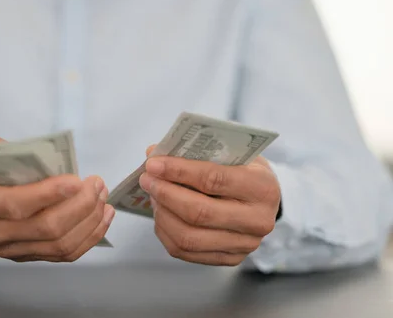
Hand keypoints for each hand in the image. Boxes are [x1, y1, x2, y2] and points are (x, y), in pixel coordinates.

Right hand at [0, 136, 114, 261]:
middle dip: (80, 205)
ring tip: (102, 197)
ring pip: (59, 245)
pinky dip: (88, 237)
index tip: (76, 180)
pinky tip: (101, 217)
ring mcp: (8, 250)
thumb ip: (14, 152)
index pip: (16, 205)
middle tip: (96, 183)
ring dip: (89, 221)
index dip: (49, 194)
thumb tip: (55, 158)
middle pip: (45, 228)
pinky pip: (63, 254)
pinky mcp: (24, 256)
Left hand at [139, 145, 280, 265]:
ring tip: (153, 195)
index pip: (214, 180)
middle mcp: (258, 221)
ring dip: (162, 214)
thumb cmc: (243, 170)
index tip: (153, 164)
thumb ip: (195, 152)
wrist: (264, 200)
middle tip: (146, 179)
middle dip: (165, 194)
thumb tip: (153, 153)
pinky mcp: (230, 259)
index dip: (178, 172)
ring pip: (189, 237)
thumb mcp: (230, 153)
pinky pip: (185, 251)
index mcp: (262, 188)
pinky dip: (165, 231)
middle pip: (199, 213)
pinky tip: (160, 213)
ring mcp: (245, 244)